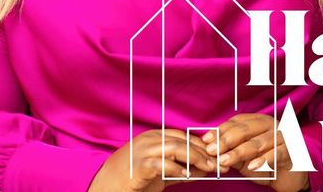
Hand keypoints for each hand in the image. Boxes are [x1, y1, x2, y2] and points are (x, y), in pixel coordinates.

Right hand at [88, 128, 215, 191]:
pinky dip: (177, 170)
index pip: (184, 136)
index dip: (201, 145)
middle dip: (203, 151)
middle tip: (218, 163)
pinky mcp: (140, 166)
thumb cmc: (132, 180)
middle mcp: (150, 139)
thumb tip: (203, 170)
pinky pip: (163, 164)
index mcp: (154, 136)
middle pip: (183, 140)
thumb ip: (180, 169)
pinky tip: (187, 176)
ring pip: (176, 148)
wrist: (104, 188)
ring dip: (196, 158)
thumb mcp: (159, 173)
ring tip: (209, 168)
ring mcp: (144, 150)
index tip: (216, 155)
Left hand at [201, 113, 309, 191]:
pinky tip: (252, 166)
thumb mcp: (246, 157)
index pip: (237, 122)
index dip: (221, 131)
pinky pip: (276, 153)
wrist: (291, 175)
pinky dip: (263, 160)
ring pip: (258, 142)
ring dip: (240, 152)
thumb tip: (210, 150)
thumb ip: (232, 152)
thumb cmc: (266, 163)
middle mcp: (270, 124)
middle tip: (212, 151)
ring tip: (225, 160)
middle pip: (245, 130)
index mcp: (258, 121)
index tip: (206, 141)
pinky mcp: (291, 150)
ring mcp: (281, 136)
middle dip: (226, 141)